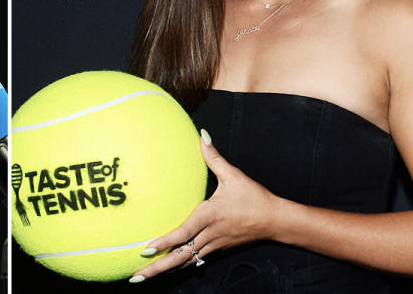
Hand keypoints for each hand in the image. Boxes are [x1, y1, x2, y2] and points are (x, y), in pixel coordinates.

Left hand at [131, 130, 280, 280]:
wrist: (276, 220)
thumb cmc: (254, 198)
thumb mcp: (234, 175)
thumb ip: (214, 157)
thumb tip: (202, 135)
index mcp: (210, 216)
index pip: (183, 233)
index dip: (165, 242)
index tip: (146, 249)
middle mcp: (210, 234)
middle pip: (180, 255)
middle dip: (157, 268)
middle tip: (136, 277)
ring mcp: (214, 244)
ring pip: (186, 261)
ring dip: (165, 270)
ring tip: (144, 277)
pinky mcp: (218, 249)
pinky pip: (195, 259)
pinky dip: (180, 265)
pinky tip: (168, 269)